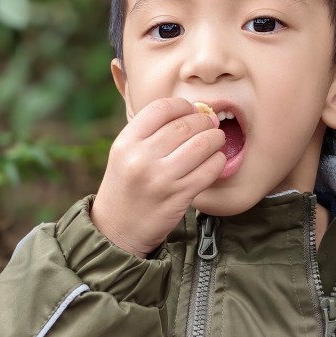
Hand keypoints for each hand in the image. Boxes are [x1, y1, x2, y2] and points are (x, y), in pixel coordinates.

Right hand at [91, 97, 225, 255]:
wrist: (117, 230)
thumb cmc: (126, 188)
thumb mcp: (124, 154)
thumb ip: (149, 133)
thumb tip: (191, 112)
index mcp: (126, 142)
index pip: (162, 108)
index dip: (184, 106)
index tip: (192, 111)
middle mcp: (141, 158)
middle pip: (185, 125)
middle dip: (205, 122)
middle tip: (211, 125)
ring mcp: (161, 178)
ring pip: (202, 145)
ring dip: (216, 139)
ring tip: (216, 141)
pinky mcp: (179, 196)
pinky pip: (209, 170)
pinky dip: (218, 161)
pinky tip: (215, 161)